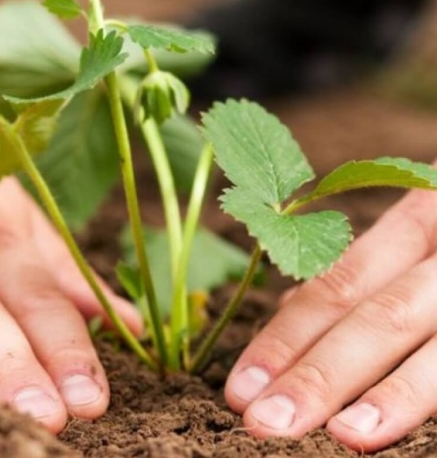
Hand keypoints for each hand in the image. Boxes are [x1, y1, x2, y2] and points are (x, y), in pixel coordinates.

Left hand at [225, 184, 436, 451]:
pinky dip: (436, 396)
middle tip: (262, 423)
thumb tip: (288, 316)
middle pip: (378, 316)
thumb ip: (364, 274)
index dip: (284, 338)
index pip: (335, 285)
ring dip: (390, 395)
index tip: (240, 387)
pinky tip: (398, 433)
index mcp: (419, 221)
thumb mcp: (418, 236)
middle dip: (319, 374)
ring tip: (340, 436)